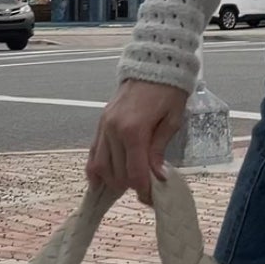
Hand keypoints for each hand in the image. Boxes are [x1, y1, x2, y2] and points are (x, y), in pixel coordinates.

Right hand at [86, 80, 187, 204]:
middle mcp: (113, 130)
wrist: (153, 65)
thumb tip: (156, 176)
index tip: (153, 198)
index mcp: (134, 131)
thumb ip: (159, 149)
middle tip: (146, 190)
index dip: (144, 190)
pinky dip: (95, 169)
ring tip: (129, 183)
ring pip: (100, 166)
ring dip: (114, 180)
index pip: (135, 173)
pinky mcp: (100, 123)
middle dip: (131, 187)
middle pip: (116, 174)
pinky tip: (102, 180)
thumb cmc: (168, 92)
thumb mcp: (172, 120)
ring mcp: (103, 126)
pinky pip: (92, 152)